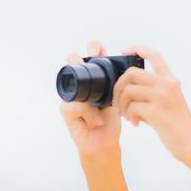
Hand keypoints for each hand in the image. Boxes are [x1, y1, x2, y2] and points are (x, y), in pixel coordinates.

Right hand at [58, 40, 121, 158]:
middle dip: (79, 58)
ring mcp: (70, 95)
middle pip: (73, 61)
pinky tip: (96, 120)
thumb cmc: (110, 119)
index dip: (94, 48)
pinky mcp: (66, 109)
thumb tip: (124, 66)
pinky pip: (75, 104)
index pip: (90, 56)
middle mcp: (80, 84)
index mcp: (94, 78)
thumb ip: (115, 81)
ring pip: (74, 83)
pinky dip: (89, 113)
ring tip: (99, 108)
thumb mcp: (116, 97)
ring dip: (89, 97)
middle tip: (90, 59)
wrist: (104, 141)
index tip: (99, 49)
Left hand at [112, 45, 190, 163]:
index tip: (124, 51)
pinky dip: (129, 116)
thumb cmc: (176, 125)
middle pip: (132, 73)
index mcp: (171, 80)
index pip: (154, 54)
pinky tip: (135, 123)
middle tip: (118, 101)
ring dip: (122, 104)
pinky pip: (132, 107)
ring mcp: (162, 97)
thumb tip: (127, 87)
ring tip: (127, 115)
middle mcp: (167, 84)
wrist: (190, 143)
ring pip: (128, 90)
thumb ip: (152, 91)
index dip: (137, 48)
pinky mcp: (156, 111)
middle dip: (119, 87)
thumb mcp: (168, 101)